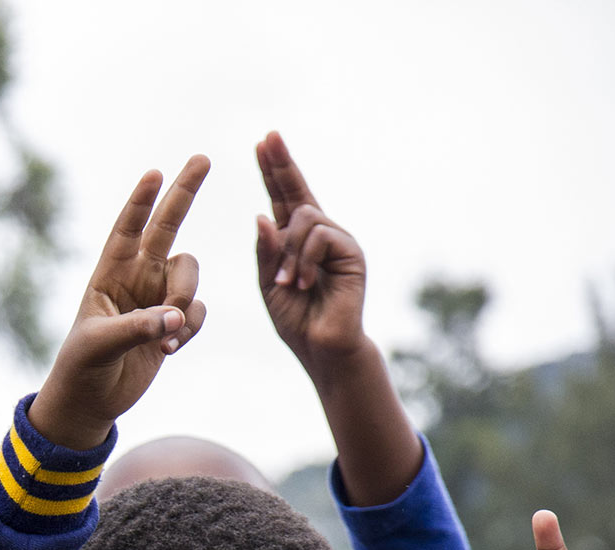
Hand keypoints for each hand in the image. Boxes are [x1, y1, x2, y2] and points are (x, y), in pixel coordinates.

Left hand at [30, 157, 208, 451]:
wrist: (91, 401)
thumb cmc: (81, 368)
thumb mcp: (100, 346)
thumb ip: (138, 328)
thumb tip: (175, 316)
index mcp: (108, 274)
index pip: (126, 230)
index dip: (139, 202)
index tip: (153, 173)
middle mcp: (136, 278)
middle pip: (167, 226)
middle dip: (184, 193)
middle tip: (202, 157)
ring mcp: (156, 298)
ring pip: (190, 276)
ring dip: (186, 299)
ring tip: (169, 336)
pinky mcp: (173, 323)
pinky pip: (197, 310)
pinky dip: (190, 326)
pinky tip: (172, 349)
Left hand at [254, 133, 366, 368]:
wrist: (322, 346)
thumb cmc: (295, 318)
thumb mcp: (267, 282)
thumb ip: (266, 250)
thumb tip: (262, 215)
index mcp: (295, 239)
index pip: (282, 197)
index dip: (273, 170)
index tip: (264, 142)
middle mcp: (318, 233)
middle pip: (297, 191)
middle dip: (280, 165)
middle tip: (267, 137)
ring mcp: (337, 239)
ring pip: (304, 218)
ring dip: (287, 252)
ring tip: (285, 283)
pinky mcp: (352, 251)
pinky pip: (319, 237)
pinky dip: (303, 261)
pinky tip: (302, 284)